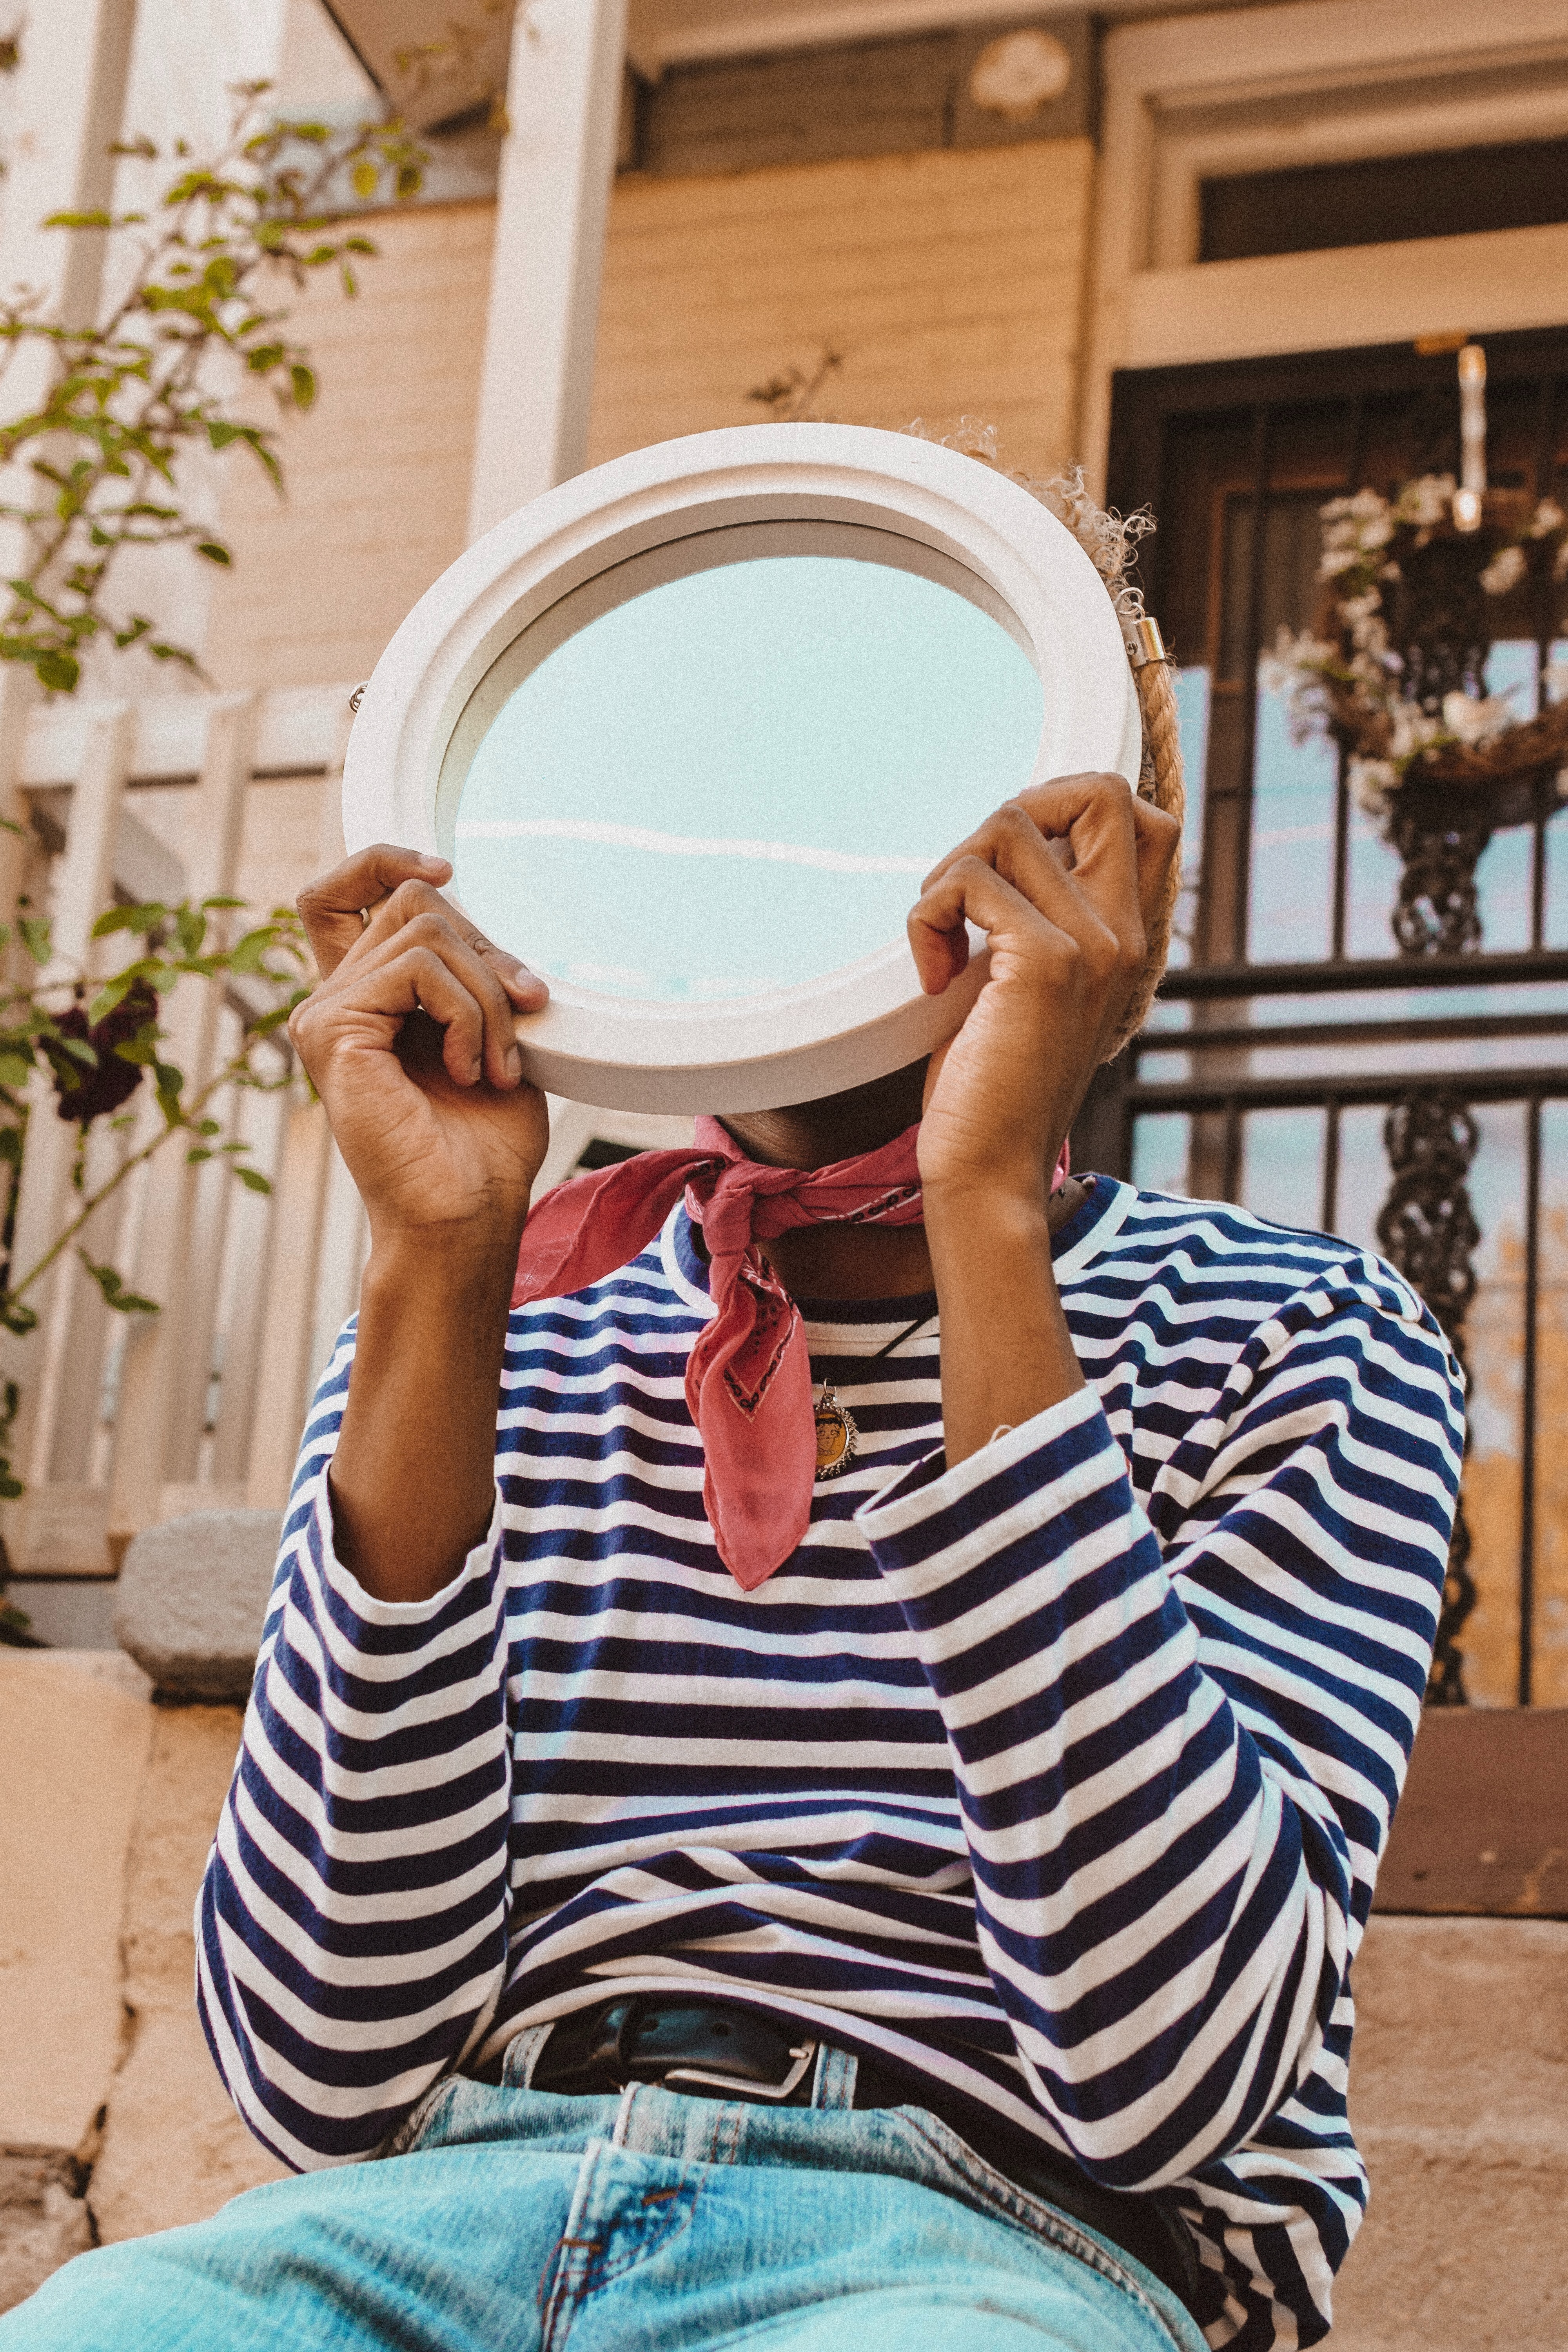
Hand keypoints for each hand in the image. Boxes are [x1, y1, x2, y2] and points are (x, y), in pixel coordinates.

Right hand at [290, 844, 550, 1255]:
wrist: (466, 1214)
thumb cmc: (483, 1142)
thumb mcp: (490, 1033)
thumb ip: (468, 971)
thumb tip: (465, 898)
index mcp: (364, 997)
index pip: (341, 891)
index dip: (387, 860)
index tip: (451, 869)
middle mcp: (334, 998)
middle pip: (412, 901)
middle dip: (488, 948)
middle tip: (526, 1011)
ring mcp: (325, 1013)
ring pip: (425, 929)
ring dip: (487, 994)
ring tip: (497, 1064)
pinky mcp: (332, 1030)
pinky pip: (416, 968)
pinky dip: (467, 1014)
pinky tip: (472, 1070)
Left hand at [909, 775, 1179, 1209]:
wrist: (990, 1172)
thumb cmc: (995, 1087)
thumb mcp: (1031, 989)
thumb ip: (1040, 923)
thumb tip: (1007, 852)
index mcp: (1129, 941)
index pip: (1148, 819)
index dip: (1074, 806)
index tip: (1015, 864)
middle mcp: (1124, 934)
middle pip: (1102, 790)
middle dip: (1019, 807)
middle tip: (975, 878)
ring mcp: (1091, 945)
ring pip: (1011, 824)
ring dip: (951, 870)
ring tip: (941, 938)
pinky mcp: (1043, 962)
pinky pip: (968, 880)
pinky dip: (927, 917)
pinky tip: (933, 976)